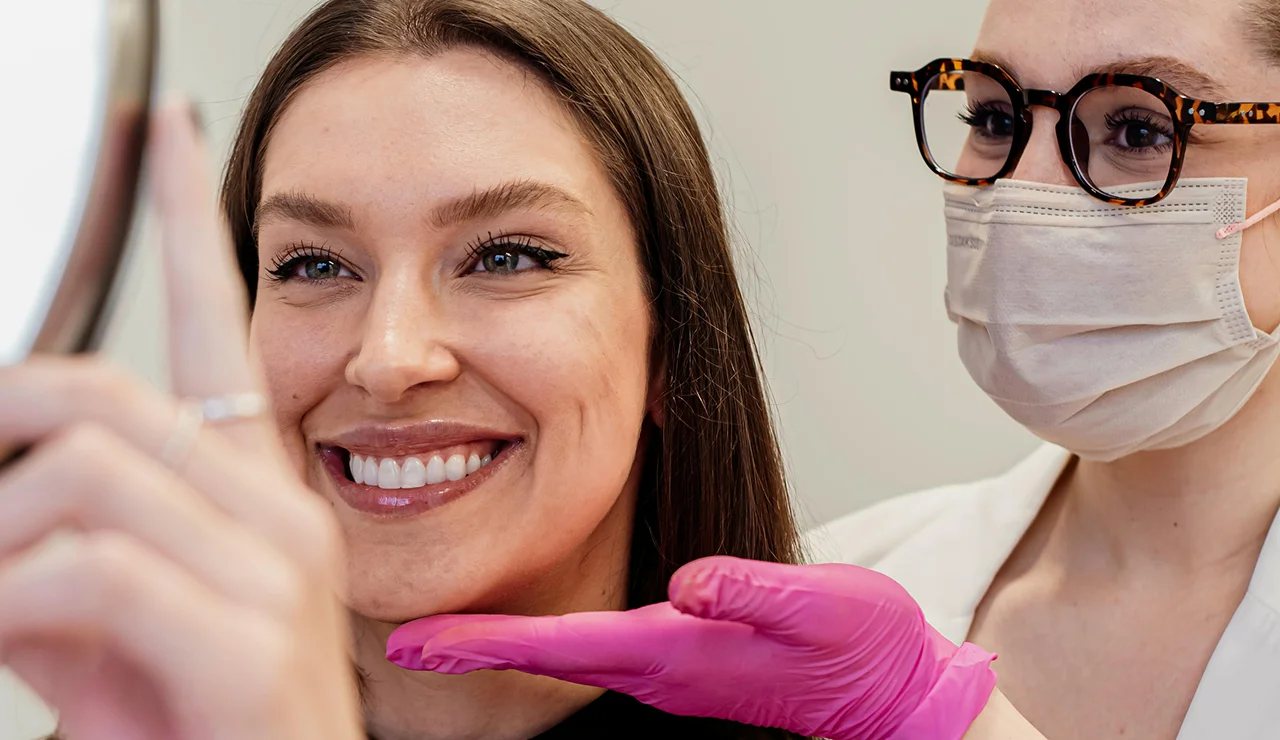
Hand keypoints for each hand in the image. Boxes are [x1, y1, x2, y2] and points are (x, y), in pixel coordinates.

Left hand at [0, 103, 361, 739]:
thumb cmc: (197, 736)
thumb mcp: (99, 632)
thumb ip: (56, 549)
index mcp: (249, 495)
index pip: (218, 327)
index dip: (189, 222)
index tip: (168, 129)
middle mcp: (274, 515)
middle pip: (99, 392)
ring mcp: (274, 574)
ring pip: (82, 471)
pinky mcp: (253, 644)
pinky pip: (88, 568)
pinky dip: (8, 602)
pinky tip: (13, 639)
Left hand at [388, 556, 996, 739]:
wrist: (890, 691)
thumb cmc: (860, 649)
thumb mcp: (818, 608)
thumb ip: (754, 592)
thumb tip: (691, 581)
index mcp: (677, 652)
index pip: (558, 645)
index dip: (481, 643)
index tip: (412, 643)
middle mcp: (660, 665)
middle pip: (544, 654)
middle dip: (470, 648)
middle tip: (398, 643)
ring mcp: (671, 667)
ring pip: (566, 654)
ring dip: (502, 646)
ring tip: (443, 636)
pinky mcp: (689, 658)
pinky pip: (598, 651)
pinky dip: (547, 643)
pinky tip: (529, 636)